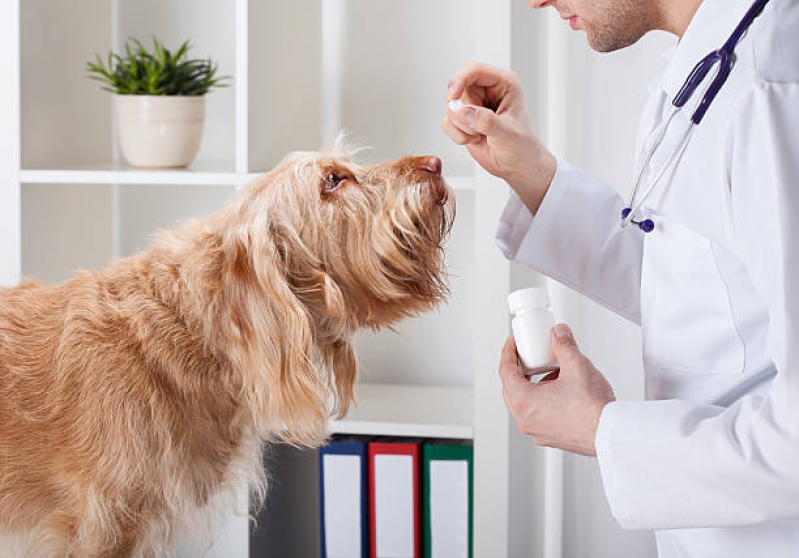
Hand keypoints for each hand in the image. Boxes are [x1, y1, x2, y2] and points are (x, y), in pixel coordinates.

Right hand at [442, 62, 556, 213]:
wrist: (518, 167)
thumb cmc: (522, 147)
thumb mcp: (508, 134)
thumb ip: (486, 121)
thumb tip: (464, 111)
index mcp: (503, 83)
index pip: (474, 70)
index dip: (459, 80)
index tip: (452, 97)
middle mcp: (487, 91)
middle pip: (458, 89)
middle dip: (463, 113)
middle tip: (477, 128)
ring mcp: (474, 105)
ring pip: (451, 107)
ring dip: (461, 126)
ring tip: (480, 134)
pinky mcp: (464, 120)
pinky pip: (447, 122)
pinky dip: (456, 135)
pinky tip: (473, 139)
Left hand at [499, 325, 615, 456]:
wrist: (610, 433)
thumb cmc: (593, 409)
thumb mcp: (576, 365)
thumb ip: (564, 345)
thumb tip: (559, 334)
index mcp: (524, 402)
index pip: (505, 372)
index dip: (508, 353)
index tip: (512, 344)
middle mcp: (526, 420)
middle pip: (512, 388)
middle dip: (518, 369)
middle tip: (527, 356)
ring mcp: (537, 431)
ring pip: (525, 403)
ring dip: (533, 385)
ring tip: (550, 372)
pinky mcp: (551, 437)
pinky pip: (538, 415)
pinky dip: (542, 401)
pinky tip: (560, 391)